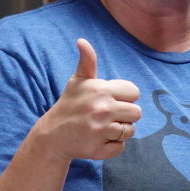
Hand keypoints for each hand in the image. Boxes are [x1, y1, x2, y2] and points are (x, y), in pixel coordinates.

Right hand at [34, 39, 141, 161]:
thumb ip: (87, 62)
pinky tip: (97, 140)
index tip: (110, 101)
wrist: (52, 135)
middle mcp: (102, 109)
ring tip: (102, 127)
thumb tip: (82, 41)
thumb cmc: (70, 105)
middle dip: (124, 116)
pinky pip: (121, 147)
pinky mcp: (99, 149)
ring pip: (131, 131)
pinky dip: (111, 146)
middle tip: (106, 116)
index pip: (134, 93)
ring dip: (119, 131)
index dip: (124, 98)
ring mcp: (100, 130)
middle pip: (137, 113)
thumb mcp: (78, 81)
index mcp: (101, 90)